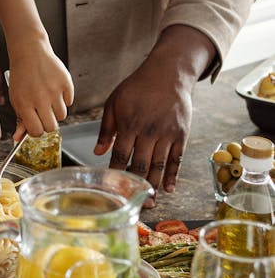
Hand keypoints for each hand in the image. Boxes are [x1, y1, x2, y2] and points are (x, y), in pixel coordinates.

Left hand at [6, 38, 73, 139]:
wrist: (30, 51)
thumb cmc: (22, 76)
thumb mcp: (16, 98)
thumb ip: (20, 119)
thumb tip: (19, 139)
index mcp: (24, 103)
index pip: (37, 131)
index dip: (37, 131)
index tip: (36, 124)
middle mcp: (40, 98)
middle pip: (52, 127)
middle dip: (48, 123)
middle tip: (43, 113)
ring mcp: (55, 90)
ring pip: (62, 116)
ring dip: (56, 111)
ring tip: (48, 98)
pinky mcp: (66, 82)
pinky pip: (70, 101)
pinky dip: (64, 99)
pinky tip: (54, 89)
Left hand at [94, 60, 191, 206]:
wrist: (168, 74)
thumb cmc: (137, 87)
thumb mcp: (115, 103)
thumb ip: (106, 129)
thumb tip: (97, 153)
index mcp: (129, 124)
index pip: (121, 155)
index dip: (116, 174)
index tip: (112, 188)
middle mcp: (149, 131)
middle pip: (141, 165)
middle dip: (136, 186)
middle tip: (132, 203)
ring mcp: (167, 134)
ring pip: (159, 166)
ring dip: (154, 186)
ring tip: (150, 203)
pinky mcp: (181, 134)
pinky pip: (177, 159)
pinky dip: (173, 176)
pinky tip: (169, 189)